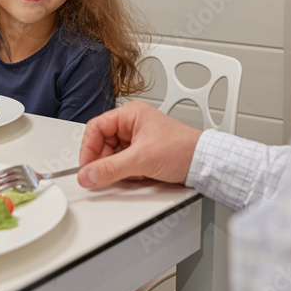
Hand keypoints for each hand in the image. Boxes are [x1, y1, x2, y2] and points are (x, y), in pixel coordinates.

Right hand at [77, 101, 202, 188]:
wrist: (203, 163)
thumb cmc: (183, 149)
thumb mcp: (142, 159)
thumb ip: (111, 168)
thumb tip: (88, 175)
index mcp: (130, 115)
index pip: (96, 128)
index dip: (88, 148)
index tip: (86, 166)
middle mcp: (132, 125)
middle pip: (102, 144)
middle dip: (103, 161)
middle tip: (102, 176)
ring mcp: (137, 141)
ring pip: (112, 157)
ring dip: (116, 169)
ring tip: (129, 174)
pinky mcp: (142, 155)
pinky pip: (123, 166)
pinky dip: (126, 174)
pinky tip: (137, 176)